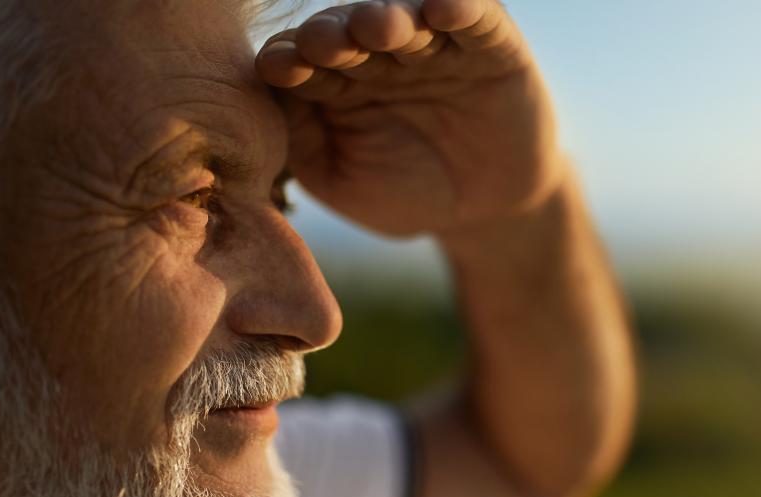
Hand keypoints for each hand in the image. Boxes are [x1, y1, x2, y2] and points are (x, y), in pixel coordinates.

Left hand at [255, 0, 563, 237]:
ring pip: (408, 18)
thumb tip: (269, 91)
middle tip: (324, 43)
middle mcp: (379, 52)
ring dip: (390, 18)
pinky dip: (463, 8)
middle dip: (334, 34)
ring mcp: (434, 46)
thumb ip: (302, 138)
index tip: (277, 68)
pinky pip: (478, 20)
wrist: (483, 212)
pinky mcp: (491, 46)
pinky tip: (443, 8)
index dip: (290, 59)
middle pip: (349, 30)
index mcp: (335, 80)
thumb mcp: (339, 178)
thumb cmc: (402, 194)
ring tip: (377, 26)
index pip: (303, 60)